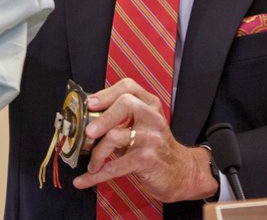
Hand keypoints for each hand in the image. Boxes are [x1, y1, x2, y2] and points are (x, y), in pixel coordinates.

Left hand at [72, 78, 217, 202]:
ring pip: (115, 136)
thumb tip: (87, 117)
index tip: (89, 104)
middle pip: (124, 104)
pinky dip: (95, 175)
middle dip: (101, 118)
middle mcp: (152, 117)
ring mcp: (151, 138)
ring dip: (97, 153)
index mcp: (149, 104)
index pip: (127, 87)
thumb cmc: (155, 147)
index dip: (106, 93)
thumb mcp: (143, 125)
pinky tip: (84, 179)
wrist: (183, 172)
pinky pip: (115, 166)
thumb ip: (121, 117)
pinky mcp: (147, 160)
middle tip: (88, 133)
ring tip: (92, 163)